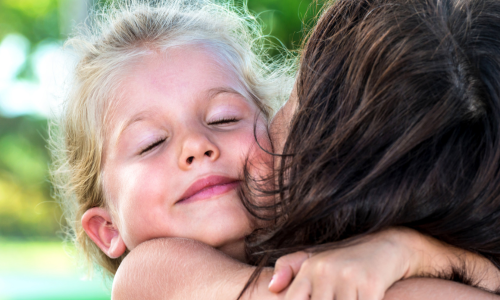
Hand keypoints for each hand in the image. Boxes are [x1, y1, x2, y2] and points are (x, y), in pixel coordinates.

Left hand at [268, 228, 423, 299]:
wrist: (388, 246)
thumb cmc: (347, 259)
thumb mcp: (315, 259)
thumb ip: (288, 268)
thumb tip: (271, 287)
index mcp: (309, 269)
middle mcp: (324, 271)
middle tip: (335, 299)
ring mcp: (346, 277)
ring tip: (346, 298)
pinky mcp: (370, 284)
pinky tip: (360, 298)